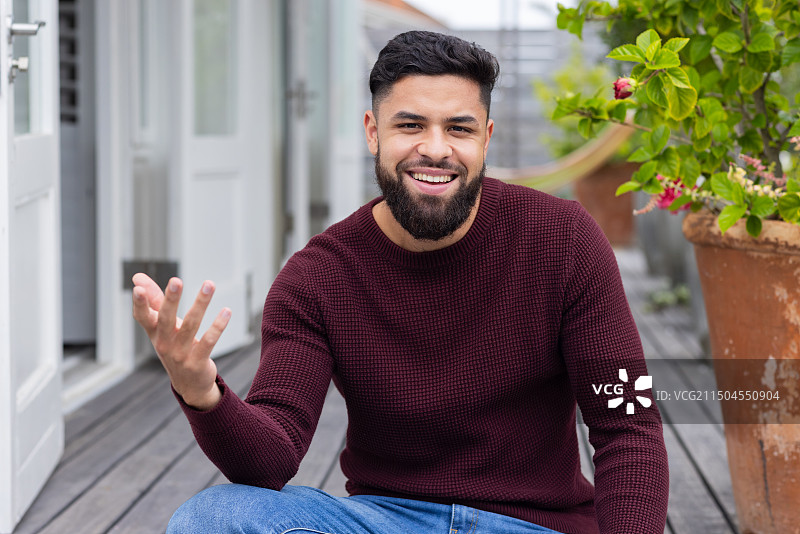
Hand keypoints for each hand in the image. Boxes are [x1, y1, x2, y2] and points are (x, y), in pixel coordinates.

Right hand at [131, 274, 230, 409]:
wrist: (189, 384)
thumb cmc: (175, 346)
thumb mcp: (163, 327)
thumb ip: (154, 301)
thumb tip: (137, 277)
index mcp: (154, 333)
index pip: (143, 317)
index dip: (139, 304)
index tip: (138, 288)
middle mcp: (164, 343)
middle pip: (166, 319)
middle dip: (171, 299)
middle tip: (176, 280)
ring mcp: (180, 355)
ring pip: (191, 325)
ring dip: (200, 304)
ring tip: (209, 284)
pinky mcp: (197, 362)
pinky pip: (208, 341)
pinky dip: (218, 326)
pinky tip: (226, 311)